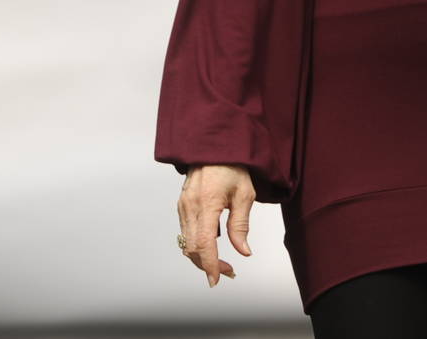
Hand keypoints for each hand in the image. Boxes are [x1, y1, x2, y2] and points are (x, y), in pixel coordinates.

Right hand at [177, 164, 254, 287]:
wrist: (215, 146)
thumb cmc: (232, 167)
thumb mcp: (245, 195)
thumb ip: (241, 225)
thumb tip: (243, 251)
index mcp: (206, 203)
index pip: (204, 243)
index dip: (210, 264)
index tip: (216, 279)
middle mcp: (190, 206)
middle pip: (192, 248)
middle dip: (207, 265)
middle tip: (228, 272)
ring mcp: (183, 206)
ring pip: (186, 242)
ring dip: (201, 257)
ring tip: (222, 262)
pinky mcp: (182, 205)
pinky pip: (186, 232)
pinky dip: (196, 244)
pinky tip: (212, 245)